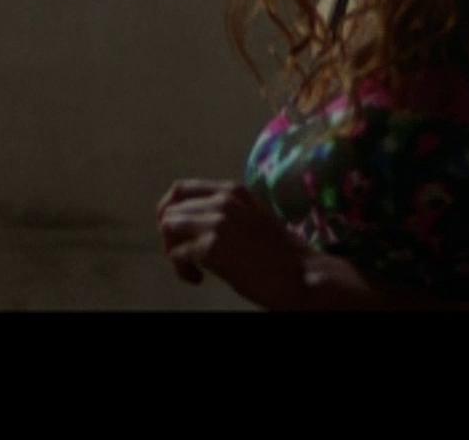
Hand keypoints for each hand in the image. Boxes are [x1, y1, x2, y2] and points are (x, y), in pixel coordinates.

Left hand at [155, 179, 315, 309]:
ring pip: (168, 228)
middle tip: (186, 258)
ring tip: (192, 269)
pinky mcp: (212, 247)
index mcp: (232, 191)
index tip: (173, 231)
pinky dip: (181, 270)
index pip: (180, 189)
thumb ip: (225, 212)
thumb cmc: (280, 253)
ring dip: (173, 252)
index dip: (169, 210)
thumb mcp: (253, 217)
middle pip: (170, 210)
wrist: (300, 274)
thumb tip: (191, 220)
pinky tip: (198, 279)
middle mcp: (222, 201)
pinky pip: (176, 254)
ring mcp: (216, 222)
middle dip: (171, 237)